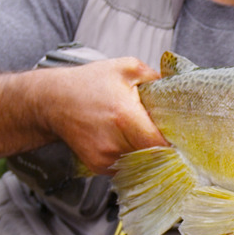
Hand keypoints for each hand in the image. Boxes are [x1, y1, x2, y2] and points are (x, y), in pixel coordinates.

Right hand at [42, 57, 167, 173]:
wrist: (52, 100)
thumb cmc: (88, 83)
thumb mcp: (126, 68)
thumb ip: (156, 77)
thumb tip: (179, 88)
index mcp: (125, 117)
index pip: (161, 143)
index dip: (174, 141)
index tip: (180, 134)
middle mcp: (114, 142)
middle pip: (154, 156)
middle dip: (162, 146)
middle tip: (163, 131)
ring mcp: (105, 158)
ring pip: (141, 163)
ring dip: (147, 152)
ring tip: (141, 133)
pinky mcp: (98, 166)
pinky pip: (127, 166)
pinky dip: (132, 156)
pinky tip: (126, 140)